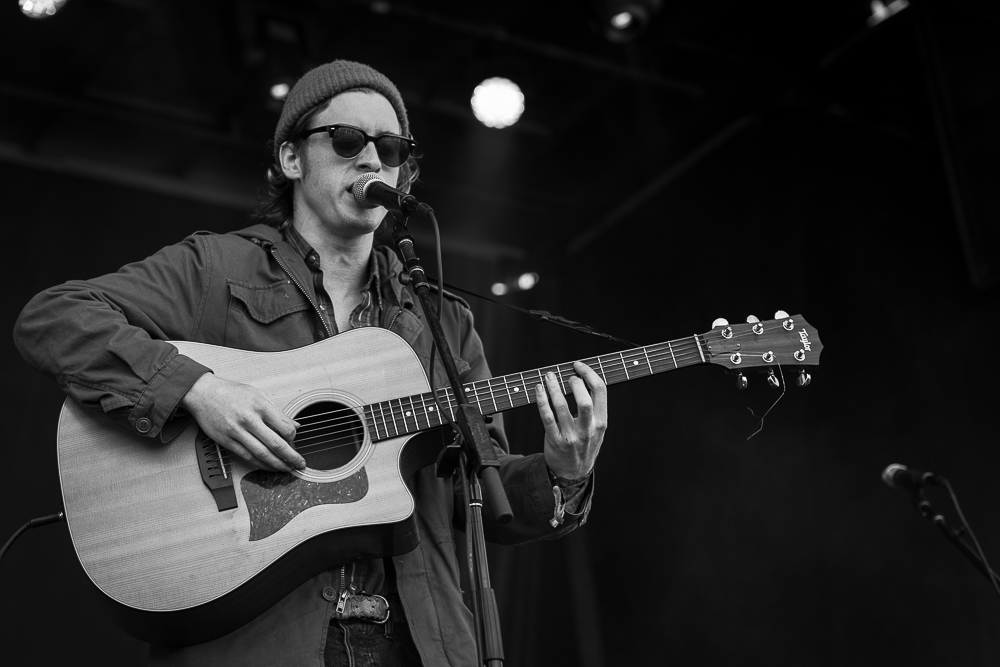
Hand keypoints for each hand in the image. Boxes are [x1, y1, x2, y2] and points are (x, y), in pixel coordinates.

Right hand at [180, 373, 304, 472]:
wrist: (203, 393)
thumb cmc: (231, 392)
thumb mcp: (258, 394)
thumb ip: (277, 411)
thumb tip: (295, 425)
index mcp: (260, 405)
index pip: (284, 427)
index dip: (293, 437)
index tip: (295, 440)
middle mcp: (249, 419)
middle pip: (275, 444)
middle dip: (291, 457)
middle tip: (300, 463)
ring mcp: (236, 431)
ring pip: (261, 454)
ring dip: (276, 464)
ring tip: (287, 468)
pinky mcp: (226, 441)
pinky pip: (246, 456)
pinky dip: (260, 464)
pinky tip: (268, 467)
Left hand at [535, 361, 607, 479]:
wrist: (573, 473)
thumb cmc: (585, 445)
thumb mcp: (597, 429)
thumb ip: (594, 408)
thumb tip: (581, 378)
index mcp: (601, 422)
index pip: (600, 391)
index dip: (589, 373)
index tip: (578, 366)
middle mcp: (588, 429)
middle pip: (584, 399)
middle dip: (573, 382)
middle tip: (566, 375)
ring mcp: (571, 436)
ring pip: (561, 406)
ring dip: (553, 387)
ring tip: (549, 376)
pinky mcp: (555, 441)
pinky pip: (546, 417)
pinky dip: (541, 400)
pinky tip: (539, 390)